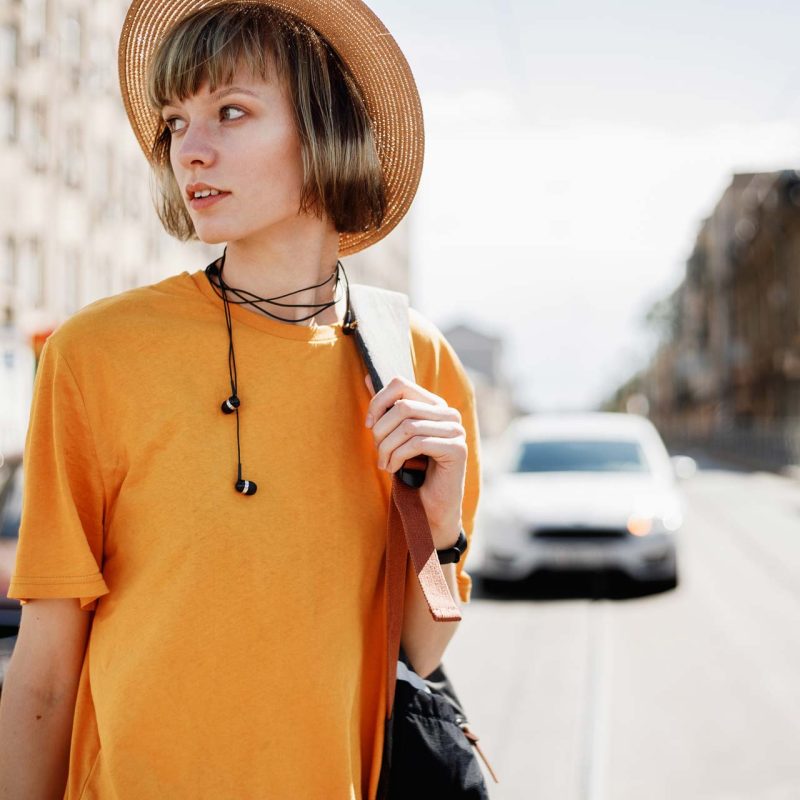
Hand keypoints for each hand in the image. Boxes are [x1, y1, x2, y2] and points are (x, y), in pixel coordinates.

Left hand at [364, 374, 465, 548]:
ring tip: (384, 464)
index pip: (401, 383)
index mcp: (434, 405)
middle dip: (381, 431)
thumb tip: (366, 376)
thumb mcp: (394, 436)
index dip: (379, 402)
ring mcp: (456, 431)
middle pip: (403, 406)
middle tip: (377, 452)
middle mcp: (449, 413)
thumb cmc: (412, 472)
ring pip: (408, 426)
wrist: (429, 508)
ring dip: (387, 448)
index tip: (369, 425)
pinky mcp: (457, 449)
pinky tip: (394, 469)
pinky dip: (398, 457)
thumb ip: (385, 408)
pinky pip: (417, 443)